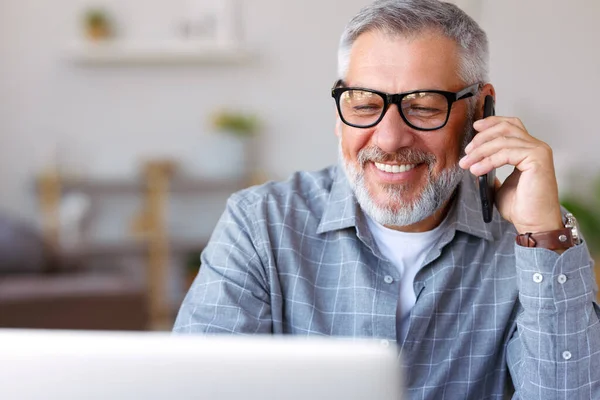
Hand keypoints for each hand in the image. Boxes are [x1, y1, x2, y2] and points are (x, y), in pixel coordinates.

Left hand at [459, 116, 562, 233]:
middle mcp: (536, 147)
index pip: (511, 125)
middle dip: (482, 137)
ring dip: (480, 151)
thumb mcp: (499, 185)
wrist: (533, 224)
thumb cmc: (521, 207)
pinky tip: (476, 169)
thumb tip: (474, 161)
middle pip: (505, 128)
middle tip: (467, 151)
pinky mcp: (537, 159)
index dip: (492, 122)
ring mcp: (538, 151)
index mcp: (529, 149)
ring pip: (502, 140)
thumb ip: (491, 170)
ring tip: (467, 163)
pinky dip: (487, 160)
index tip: (474, 127)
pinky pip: (506, 153)